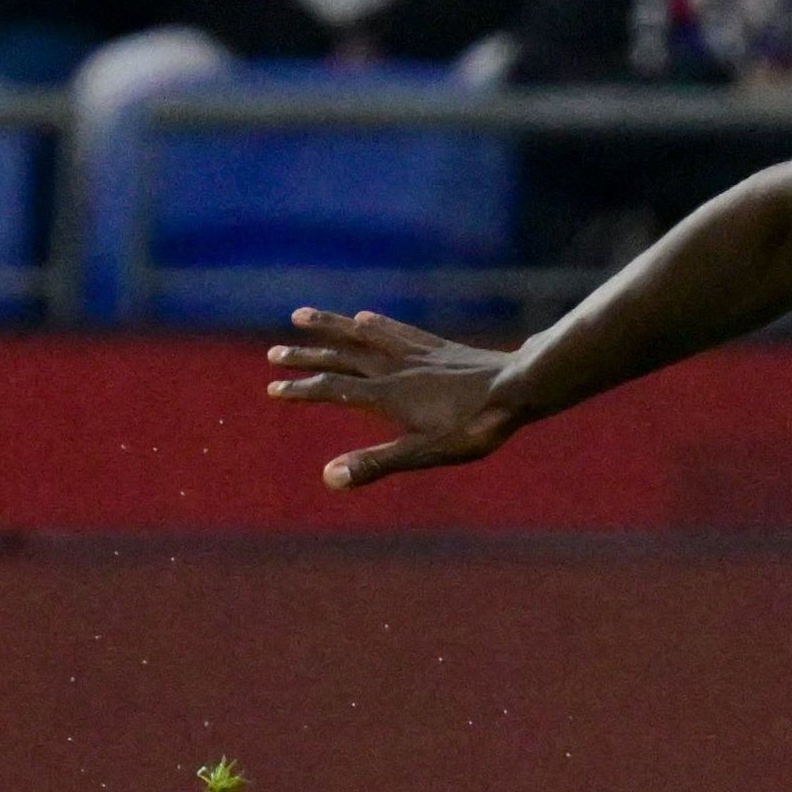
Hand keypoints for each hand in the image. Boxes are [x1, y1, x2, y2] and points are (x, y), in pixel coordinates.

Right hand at [265, 306, 528, 486]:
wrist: (519, 388)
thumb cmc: (474, 426)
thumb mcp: (424, 452)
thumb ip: (376, 463)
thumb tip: (328, 477)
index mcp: (386, 396)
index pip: (332, 390)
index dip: (301, 389)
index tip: (272, 388)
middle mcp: (394, 369)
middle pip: (340, 359)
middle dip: (306, 357)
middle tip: (273, 353)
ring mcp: (415, 354)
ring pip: (362, 335)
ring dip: (330, 327)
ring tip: (300, 314)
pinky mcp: (437, 347)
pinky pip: (397, 330)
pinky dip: (376, 324)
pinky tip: (365, 317)